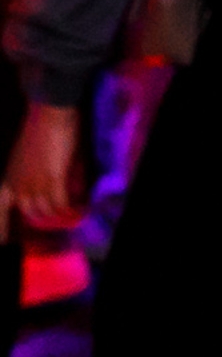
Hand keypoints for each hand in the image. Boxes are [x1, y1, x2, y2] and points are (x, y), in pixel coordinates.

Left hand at [0, 102, 86, 239]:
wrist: (50, 112)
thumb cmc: (40, 128)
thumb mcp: (29, 157)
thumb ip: (33, 173)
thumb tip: (45, 185)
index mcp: (8, 180)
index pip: (0, 213)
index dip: (2, 230)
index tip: (3, 244)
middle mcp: (18, 186)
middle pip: (30, 212)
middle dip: (44, 218)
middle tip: (58, 218)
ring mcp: (35, 184)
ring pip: (47, 210)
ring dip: (61, 214)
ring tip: (74, 212)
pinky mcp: (53, 180)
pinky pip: (61, 204)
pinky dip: (72, 209)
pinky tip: (80, 208)